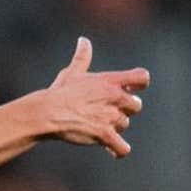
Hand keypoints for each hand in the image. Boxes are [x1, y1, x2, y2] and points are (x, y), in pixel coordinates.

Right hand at [35, 37, 148, 157]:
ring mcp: (110, 116)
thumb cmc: (59, 92)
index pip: (142, 78)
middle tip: (105, 112)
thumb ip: (83, 56)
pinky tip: (113, 150)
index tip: (129, 90)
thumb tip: (83, 40)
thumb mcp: (72, 72)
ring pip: (124, 124)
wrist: (47, 112)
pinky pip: (122, 147)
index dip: (139, 85)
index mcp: (110, 80)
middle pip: (136, 106)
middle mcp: (115, 97)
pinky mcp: (104, 134)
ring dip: (114, 127)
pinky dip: (119, 150)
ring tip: (96, 126)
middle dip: (124, 110)